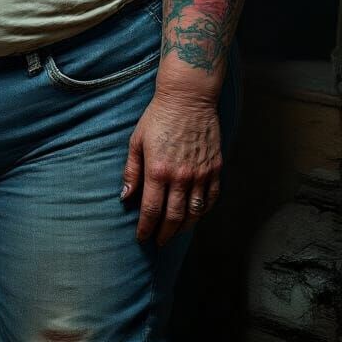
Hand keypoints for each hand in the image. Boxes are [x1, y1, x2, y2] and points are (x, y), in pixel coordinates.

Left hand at [121, 91, 221, 245]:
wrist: (188, 99)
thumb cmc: (158, 117)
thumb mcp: (136, 141)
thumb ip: (132, 171)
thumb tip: (125, 197)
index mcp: (158, 170)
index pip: (151, 210)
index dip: (146, 228)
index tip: (142, 238)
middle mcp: (181, 177)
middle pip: (173, 217)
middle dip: (164, 234)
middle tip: (158, 242)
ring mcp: (201, 174)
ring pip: (194, 213)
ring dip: (184, 228)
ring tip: (175, 234)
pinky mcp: (216, 169)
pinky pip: (211, 199)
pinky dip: (203, 212)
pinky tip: (195, 216)